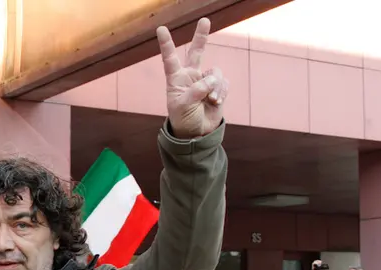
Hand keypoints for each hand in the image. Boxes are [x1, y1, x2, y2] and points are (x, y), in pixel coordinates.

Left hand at [156, 18, 227, 138]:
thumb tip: (211, 79)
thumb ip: (195, 91)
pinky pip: (223, 83)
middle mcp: (190, 77)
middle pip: (196, 52)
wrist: (196, 133)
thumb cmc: (183, 119)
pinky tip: (215, 101)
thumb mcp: (182, 107)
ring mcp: (205, 81)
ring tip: (210, 99)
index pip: (170, 59)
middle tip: (204, 20)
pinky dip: (221, 92)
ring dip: (215, 87)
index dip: (166, 44)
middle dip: (201, 36)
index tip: (161, 29)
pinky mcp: (218, 87)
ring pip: (215, 72)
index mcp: (176, 79)